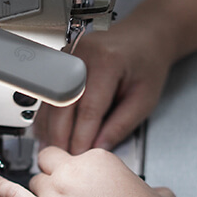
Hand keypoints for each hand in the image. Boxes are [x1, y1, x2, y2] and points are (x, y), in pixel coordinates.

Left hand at [0, 147, 184, 196]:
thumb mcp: (160, 195)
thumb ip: (148, 187)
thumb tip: (149, 192)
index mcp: (98, 159)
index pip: (75, 158)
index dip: (78, 173)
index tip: (83, 185)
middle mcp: (73, 173)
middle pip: (50, 165)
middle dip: (55, 175)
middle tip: (65, 192)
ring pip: (35, 184)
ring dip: (41, 193)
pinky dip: (2, 190)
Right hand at [34, 19, 173, 154]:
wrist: (145, 37)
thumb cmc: (147, 63)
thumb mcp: (144, 99)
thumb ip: (120, 125)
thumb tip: (97, 147)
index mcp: (107, 61)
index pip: (88, 109)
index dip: (81, 137)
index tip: (79, 157)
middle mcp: (83, 54)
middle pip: (62, 104)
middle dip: (60, 136)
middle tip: (61, 159)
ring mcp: (68, 55)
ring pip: (51, 100)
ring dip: (49, 128)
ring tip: (52, 151)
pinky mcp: (61, 61)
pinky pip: (50, 93)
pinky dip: (49, 116)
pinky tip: (49, 133)